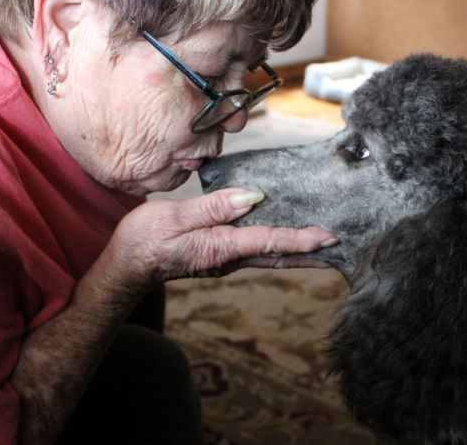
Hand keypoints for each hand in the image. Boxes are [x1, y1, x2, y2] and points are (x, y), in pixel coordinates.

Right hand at [100, 188, 336, 297]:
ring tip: (326, 244)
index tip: (328, 238)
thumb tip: (253, 197)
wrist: (125, 268)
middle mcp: (230, 257)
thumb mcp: (175, 217)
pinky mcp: (222, 255)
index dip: (300, 239)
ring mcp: (227, 259)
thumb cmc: (144, 241)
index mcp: (221, 246)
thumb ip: (214, 207)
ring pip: (271, 255)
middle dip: (311, 251)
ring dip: (299, 251)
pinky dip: (281, 247)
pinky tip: (290, 240)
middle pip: (279, 254)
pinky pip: (259, 252)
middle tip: (341, 244)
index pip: (269, 241)